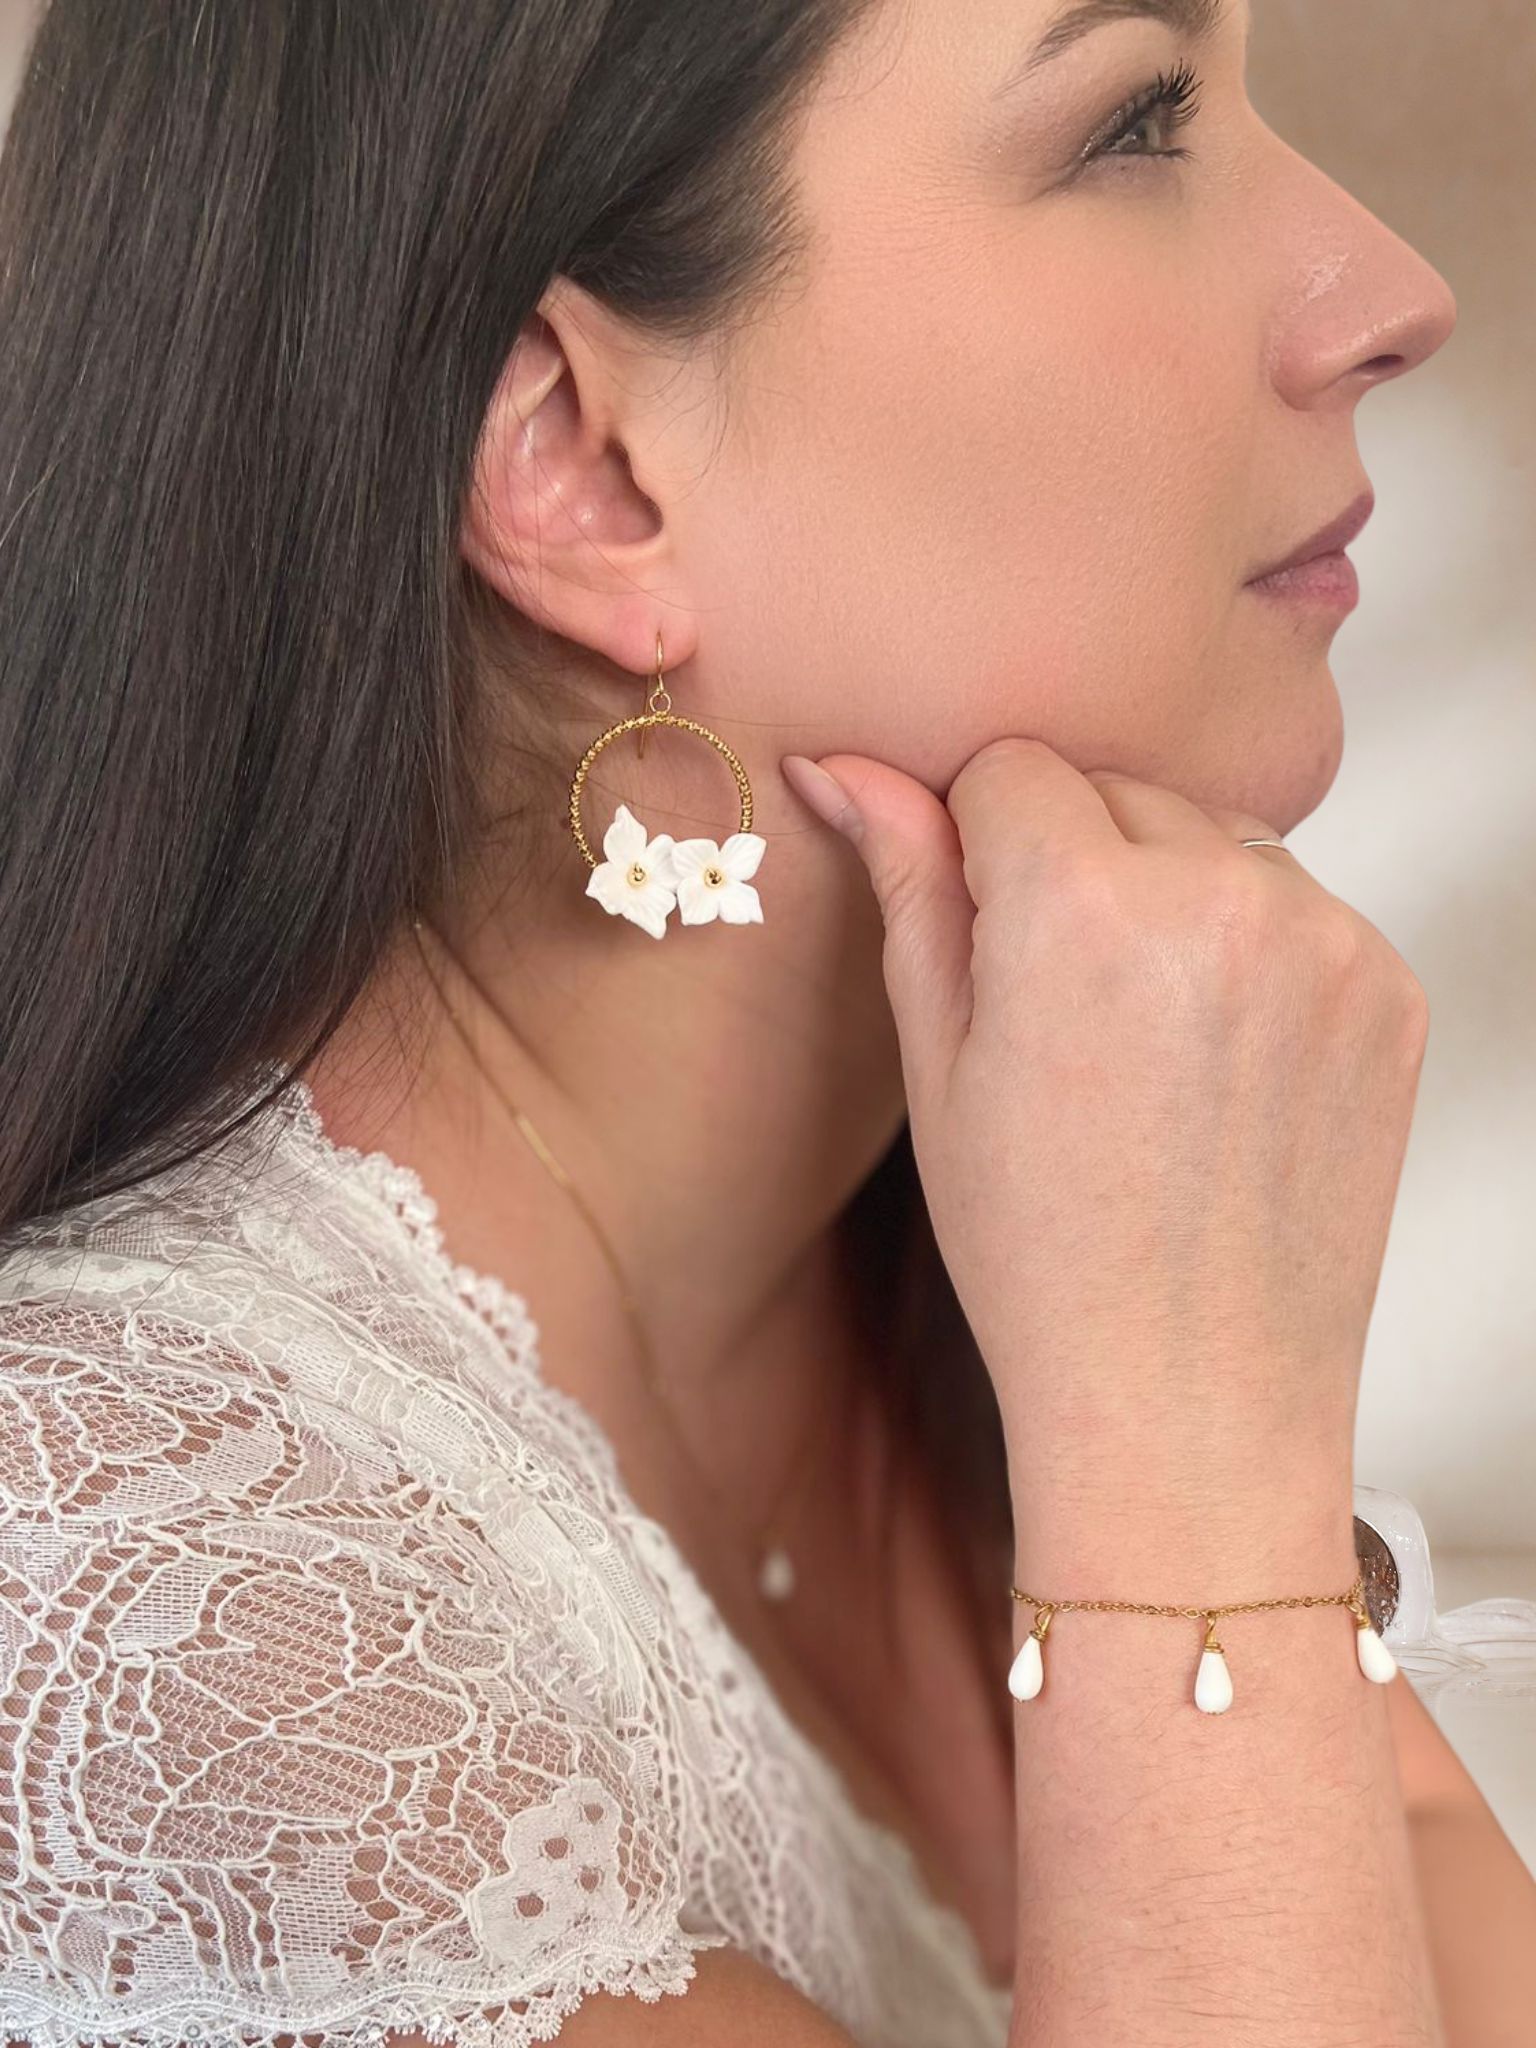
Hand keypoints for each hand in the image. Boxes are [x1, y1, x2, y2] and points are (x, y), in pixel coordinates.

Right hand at [782, 740, 1428, 1462]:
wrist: (1189, 1394)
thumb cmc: (1040, 1253)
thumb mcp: (939, 1063)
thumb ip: (907, 887)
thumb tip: (844, 768)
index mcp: (1080, 905)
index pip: (1013, 766)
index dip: (978, 843)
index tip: (986, 934)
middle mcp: (1219, 895)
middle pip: (1117, 788)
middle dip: (1074, 862)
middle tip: (1058, 1005)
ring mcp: (1324, 940)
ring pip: (1213, 839)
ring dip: (1169, 896)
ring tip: (1143, 1040)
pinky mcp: (1387, 988)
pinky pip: (1295, 907)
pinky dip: (1250, 952)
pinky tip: (1216, 1065)